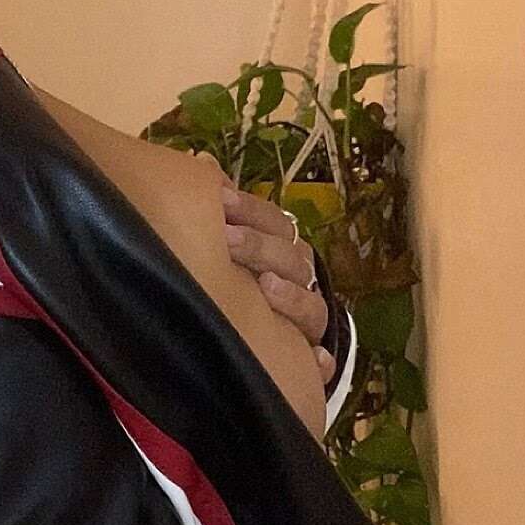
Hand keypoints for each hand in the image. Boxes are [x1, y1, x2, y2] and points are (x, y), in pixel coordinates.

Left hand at [213, 175, 334, 382]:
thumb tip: (202, 162)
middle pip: (293, 260)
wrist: (263, 340)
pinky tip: (315, 360)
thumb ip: (223, 210)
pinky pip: (323, 363)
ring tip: (266, 287)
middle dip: (261, 247)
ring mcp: (306, 322)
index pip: (278, 223)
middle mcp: (300, 282)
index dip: (252, 212)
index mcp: (282, 251)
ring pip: (312, 307)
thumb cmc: (241, 281)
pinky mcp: (310, 361)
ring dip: (292, 296)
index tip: (221, 200)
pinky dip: (320, 362)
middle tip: (227, 240)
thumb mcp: (230, 243)